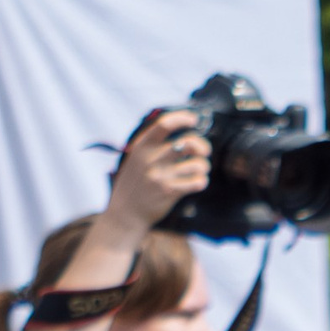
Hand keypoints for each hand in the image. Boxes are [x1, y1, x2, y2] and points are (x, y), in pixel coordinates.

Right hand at [104, 109, 210, 236]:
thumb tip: (179, 129)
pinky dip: (202, 181)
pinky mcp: (169, 192)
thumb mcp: (136, 156)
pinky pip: (196, 182)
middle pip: (188, 142)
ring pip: (196, 163)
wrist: (126, 212)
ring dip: (204, 166)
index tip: (193, 120)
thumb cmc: (135, 182)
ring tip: (201, 169)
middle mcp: (152, 158)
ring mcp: (161, 175)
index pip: (165, 124)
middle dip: (202, 145)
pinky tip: (199, 182)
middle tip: (204, 151)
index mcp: (143, 145)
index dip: (183, 118)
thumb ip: (152, 143)